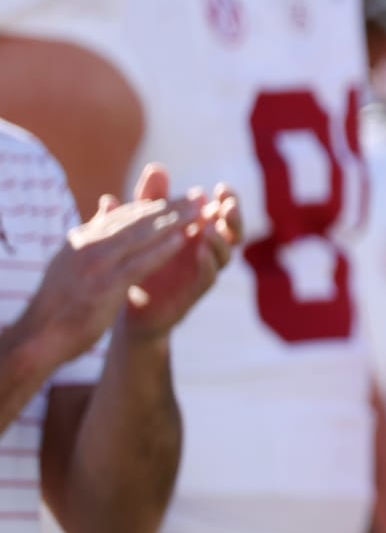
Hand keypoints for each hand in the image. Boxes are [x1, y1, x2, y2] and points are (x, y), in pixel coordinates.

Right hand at [19, 178, 201, 364]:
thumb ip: (92, 235)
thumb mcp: (71, 262)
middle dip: (169, 206)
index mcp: (81, 239)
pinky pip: (140, 262)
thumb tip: (105, 207)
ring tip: (198, 212)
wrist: (40, 335)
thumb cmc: (58, 302)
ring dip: (173, 221)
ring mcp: (97, 263)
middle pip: (136, 219)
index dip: (151, 205)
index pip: (122, 215)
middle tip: (196, 197)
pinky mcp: (106, 284)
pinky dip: (162, 249)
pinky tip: (182, 241)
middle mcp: (88, 245)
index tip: (176, 198)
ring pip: (141, 235)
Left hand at [118, 165, 243, 340]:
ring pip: (225, 254)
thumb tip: (157, 167)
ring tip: (210, 227)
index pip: (222, 211)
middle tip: (228, 205)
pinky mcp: (194, 290)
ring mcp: (203, 269)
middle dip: (234, 217)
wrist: (125, 300)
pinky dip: (208, 263)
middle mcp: (207, 248)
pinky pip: (209, 276)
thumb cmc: (140, 257)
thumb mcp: (144, 223)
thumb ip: (151, 198)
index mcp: (199, 229)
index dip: (228, 200)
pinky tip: (201, 252)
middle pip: (233, 231)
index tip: (222, 187)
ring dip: (221, 239)